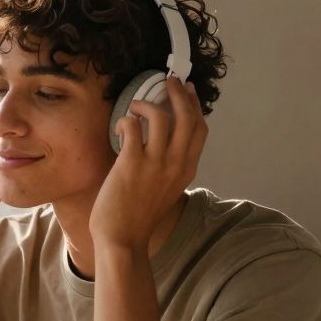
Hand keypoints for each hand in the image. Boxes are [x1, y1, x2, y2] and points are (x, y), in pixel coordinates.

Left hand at [90, 75, 206, 250]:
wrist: (123, 238)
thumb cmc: (139, 215)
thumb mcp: (167, 189)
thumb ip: (171, 167)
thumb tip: (165, 143)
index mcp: (187, 169)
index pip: (200, 129)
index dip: (194, 106)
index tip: (188, 91)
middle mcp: (176, 163)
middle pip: (187, 116)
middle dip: (178, 93)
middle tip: (168, 81)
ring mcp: (156, 163)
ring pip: (161, 116)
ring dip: (147, 104)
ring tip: (135, 107)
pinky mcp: (132, 163)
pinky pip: (133, 127)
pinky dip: (127, 120)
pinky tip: (121, 126)